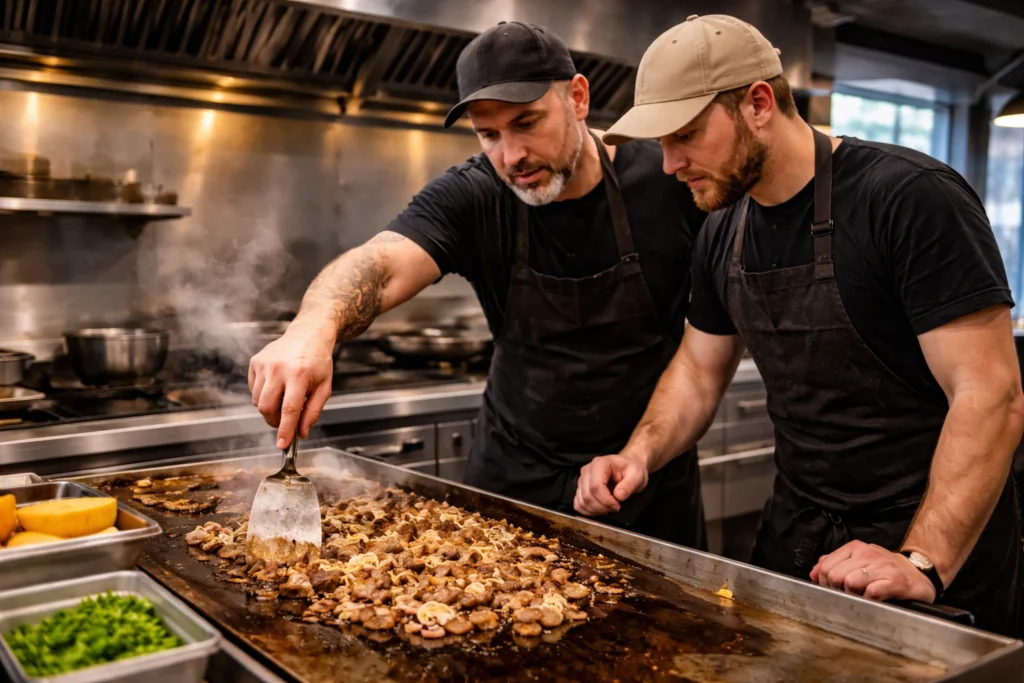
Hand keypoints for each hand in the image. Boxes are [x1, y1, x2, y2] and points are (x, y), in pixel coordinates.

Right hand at [248, 323, 335, 448]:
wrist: (308, 334)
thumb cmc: (318, 361)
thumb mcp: (324, 386)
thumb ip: (313, 411)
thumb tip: (301, 433)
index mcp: (300, 374)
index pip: (289, 408)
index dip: (285, 429)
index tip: (282, 445)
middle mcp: (279, 368)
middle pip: (267, 407)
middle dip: (274, 421)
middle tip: (284, 422)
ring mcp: (264, 364)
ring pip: (257, 401)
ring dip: (269, 408)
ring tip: (284, 397)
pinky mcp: (255, 361)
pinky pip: (253, 389)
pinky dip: (262, 395)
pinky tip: (276, 385)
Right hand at [574, 454, 648, 516]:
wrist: (627, 467)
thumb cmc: (631, 469)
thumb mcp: (636, 475)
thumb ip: (629, 485)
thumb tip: (618, 496)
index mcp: (600, 464)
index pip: (595, 486)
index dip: (606, 500)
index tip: (617, 505)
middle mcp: (587, 470)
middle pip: (587, 495)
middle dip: (602, 507)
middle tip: (615, 508)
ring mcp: (582, 480)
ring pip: (582, 501)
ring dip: (595, 510)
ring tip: (609, 508)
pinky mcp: (580, 489)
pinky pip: (578, 504)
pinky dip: (588, 511)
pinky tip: (600, 509)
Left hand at [809, 540, 936, 602]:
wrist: (919, 573)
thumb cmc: (885, 569)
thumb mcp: (858, 560)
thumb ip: (834, 563)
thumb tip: (813, 573)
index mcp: (854, 548)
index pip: (825, 566)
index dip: (823, 582)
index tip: (833, 590)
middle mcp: (866, 554)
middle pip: (834, 575)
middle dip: (836, 590)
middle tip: (847, 595)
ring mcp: (881, 567)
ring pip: (849, 582)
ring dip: (852, 595)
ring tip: (862, 596)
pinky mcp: (895, 581)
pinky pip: (870, 593)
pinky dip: (869, 600)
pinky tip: (875, 600)